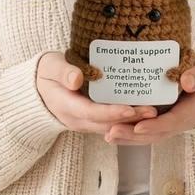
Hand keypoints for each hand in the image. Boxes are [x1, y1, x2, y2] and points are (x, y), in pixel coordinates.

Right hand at [36, 51, 156, 133]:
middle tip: (152, 111)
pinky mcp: (92, 121)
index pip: (91, 112)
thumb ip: (63, 73)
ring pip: (112, 127)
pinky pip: (111, 124)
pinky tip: (144, 111)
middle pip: (107, 123)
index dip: (111, 112)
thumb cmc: (47, 73)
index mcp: (66, 106)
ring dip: (132, 123)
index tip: (130, 109)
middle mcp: (77, 120)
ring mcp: (85, 123)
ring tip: (155, 113)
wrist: (39, 88)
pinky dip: (128, 120)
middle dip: (130, 120)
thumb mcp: (51, 67)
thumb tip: (76, 80)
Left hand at [105, 51, 194, 144]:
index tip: (138, 126)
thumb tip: (188, 82)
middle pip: (156, 133)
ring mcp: (170, 122)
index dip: (155, 125)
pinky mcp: (162, 119)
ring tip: (107, 135)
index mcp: (192, 111)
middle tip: (111, 132)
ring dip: (128, 138)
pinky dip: (130, 132)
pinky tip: (111, 130)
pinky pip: (145, 129)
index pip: (172, 122)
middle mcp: (180, 121)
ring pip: (148, 135)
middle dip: (133, 135)